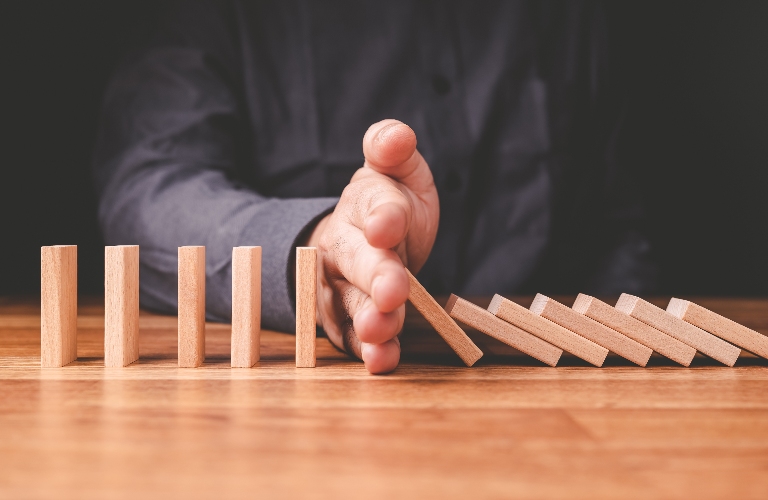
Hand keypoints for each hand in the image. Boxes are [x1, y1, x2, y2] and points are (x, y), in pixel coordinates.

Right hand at [305, 119, 439, 373]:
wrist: (362, 242)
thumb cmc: (388, 205)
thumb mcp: (396, 174)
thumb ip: (393, 152)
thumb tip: (397, 134)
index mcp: (364, 204)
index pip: (373, 205)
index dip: (382, 215)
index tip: (389, 225)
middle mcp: (347, 246)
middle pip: (359, 260)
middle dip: (376, 275)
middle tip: (393, 292)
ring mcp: (343, 285)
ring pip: (352, 302)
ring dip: (369, 319)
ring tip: (383, 331)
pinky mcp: (347, 319)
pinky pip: (355, 337)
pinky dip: (369, 350)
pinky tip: (383, 360)